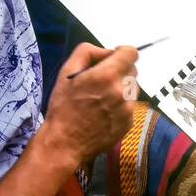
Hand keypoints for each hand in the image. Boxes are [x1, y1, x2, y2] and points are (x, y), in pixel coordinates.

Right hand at [42, 43, 138, 164]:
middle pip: (133, 70)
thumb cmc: (63, 107)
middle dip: (120, 71)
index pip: (131, 53)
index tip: (112, 58)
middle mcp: (122, 91)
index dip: (122, 52)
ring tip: (102, 98)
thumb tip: (106, 51)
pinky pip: (130, 105)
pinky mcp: (129, 123)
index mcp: (107, 76)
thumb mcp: (67, 72)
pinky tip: (104, 112)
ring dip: (121, 88)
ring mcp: (128, 109)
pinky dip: (121, 105)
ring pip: (133, 88)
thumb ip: (87, 52)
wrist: (64, 143)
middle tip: (101, 81)